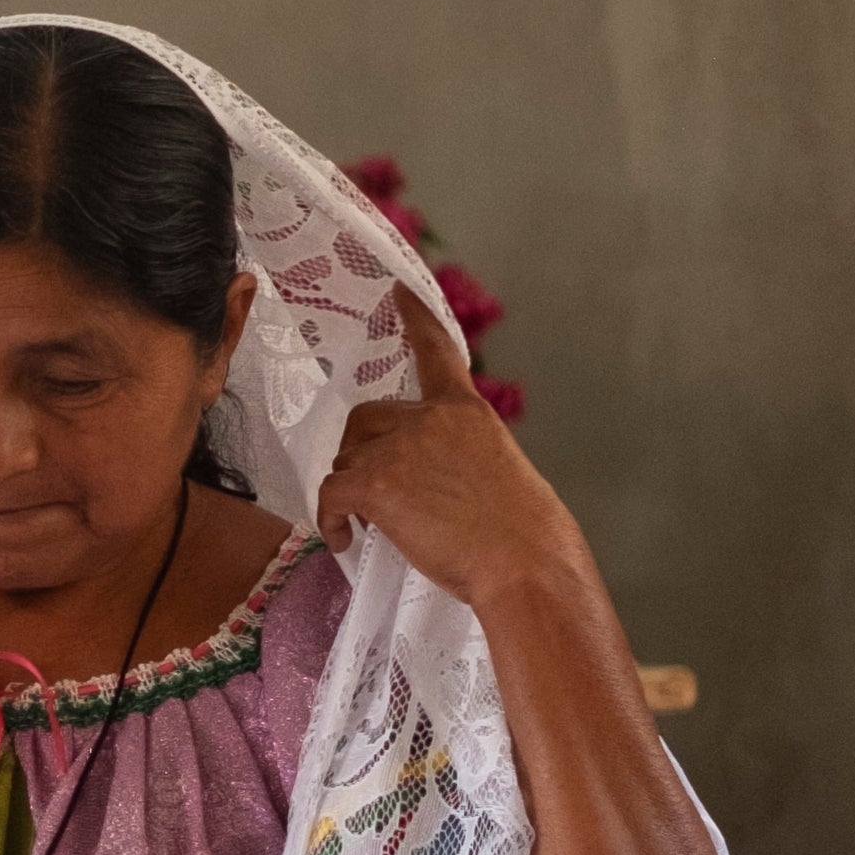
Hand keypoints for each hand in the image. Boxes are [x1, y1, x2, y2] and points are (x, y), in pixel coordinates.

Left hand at [315, 287, 589, 612]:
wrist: (524, 562)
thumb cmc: (524, 535)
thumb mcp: (500, 473)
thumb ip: (461, 459)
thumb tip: (434, 483)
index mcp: (466, 413)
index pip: (436, 352)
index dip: (414, 320)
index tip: (396, 291)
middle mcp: (430, 419)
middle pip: (365, 419)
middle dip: (358, 452)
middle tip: (370, 491)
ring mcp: (400, 448)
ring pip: (345, 461)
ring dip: (349, 491)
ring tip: (368, 525)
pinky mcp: (376, 483)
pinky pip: (330, 495)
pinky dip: (330, 520)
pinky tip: (345, 539)